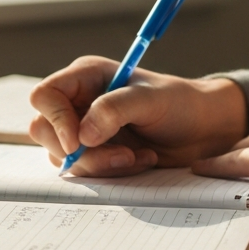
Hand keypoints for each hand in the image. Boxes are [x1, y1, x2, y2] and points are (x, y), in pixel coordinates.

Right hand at [28, 56, 247, 175]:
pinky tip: (139, 161)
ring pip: (63, 156)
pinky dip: (109, 173)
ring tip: (137, 157)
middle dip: (81, 151)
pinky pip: (84, 171)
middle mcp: (79, 102)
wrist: (203, 129)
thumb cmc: (180, 103)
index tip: (80, 141)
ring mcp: (84, 130)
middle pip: (45, 131)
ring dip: (99, 165)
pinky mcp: (95, 154)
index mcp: (86, 77)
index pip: (45, 95)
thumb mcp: (151, 99)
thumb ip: (115, 109)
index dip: (56, 120)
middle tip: (122, 156)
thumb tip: (82, 135)